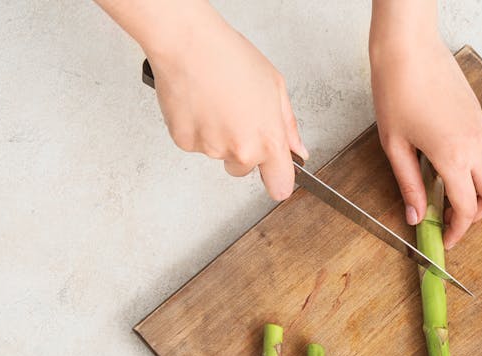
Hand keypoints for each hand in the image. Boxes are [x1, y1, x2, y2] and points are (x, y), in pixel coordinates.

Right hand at [97, 0, 305, 200]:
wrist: (188, 44)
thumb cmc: (231, 58)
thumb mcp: (275, 87)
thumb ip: (288, 126)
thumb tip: (297, 150)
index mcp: (268, 140)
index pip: (280, 186)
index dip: (279, 181)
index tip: (276, 175)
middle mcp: (240, 150)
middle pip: (244, 170)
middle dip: (243, 150)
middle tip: (237, 116)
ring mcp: (211, 148)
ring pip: (219, 155)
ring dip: (219, 137)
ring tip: (217, 103)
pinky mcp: (184, 142)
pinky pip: (195, 145)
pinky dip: (197, 130)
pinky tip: (200, 105)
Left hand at [370, 22, 481, 247]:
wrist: (409, 49)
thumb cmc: (397, 91)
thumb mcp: (395, 146)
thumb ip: (409, 185)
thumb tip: (417, 217)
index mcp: (453, 157)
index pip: (466, 209)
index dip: (457, 231)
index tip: (446, 240)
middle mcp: (475, 146)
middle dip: (476, 216)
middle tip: (452, 220)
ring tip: (455, 196)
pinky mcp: (481, 119)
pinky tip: (457, 168)